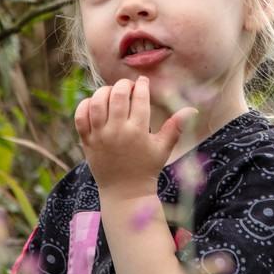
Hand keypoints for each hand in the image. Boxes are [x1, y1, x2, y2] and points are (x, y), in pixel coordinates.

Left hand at [74, 76, 196, 198]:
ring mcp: (99, 136)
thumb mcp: (163, 148)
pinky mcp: (87, 141)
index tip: (143, 82)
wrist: (125, 192)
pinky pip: (81, 117)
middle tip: (129, 86)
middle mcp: (117, 131)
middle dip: (125, 85)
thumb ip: (175, 127)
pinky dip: (85, 105)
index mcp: (138, 132)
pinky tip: (95, 103)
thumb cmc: (146, 168)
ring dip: (104, 91)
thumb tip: (192, 110)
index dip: (142, 86)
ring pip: (97, 102)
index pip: (140, 99)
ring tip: (113, 92)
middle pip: (118, 96)